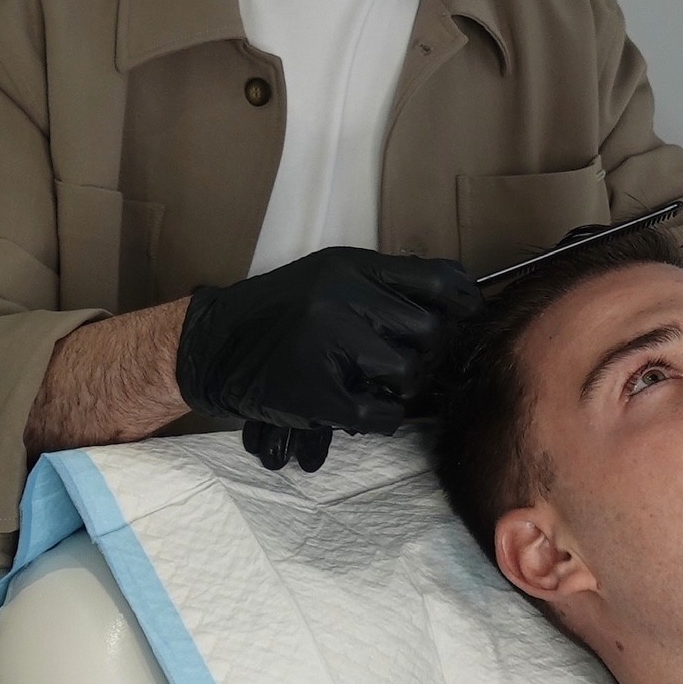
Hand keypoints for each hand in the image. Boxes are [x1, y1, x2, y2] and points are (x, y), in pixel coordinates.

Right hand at [175, 247, 482, 467]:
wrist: (213, 345)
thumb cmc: (280, 312)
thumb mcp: (330, 277)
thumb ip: (385, 285)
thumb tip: (460, 301)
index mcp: (351, 267)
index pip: (437, 280)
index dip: (465, 303)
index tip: (470, 318)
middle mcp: (342, 297)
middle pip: (429, 333)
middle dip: (427, 355)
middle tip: (408, 365)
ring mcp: (328, 343)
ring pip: (407, 374)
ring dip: (398, 387)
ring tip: (370, 383)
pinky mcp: (317, 391)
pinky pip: (380, 412)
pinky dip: (379, 416)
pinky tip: (360, 408)